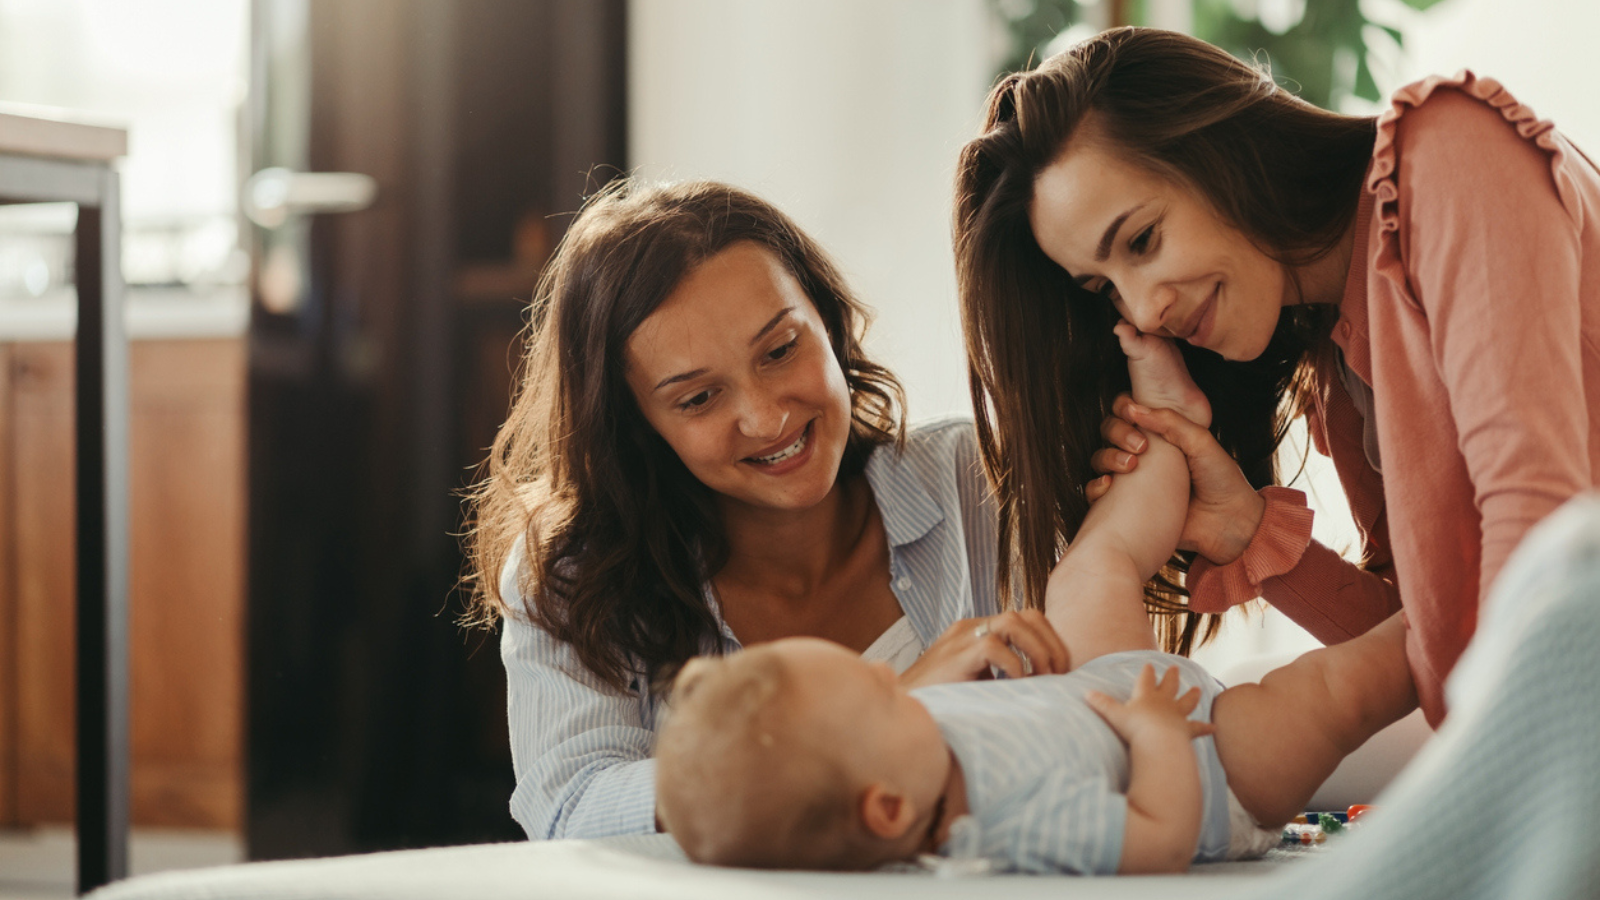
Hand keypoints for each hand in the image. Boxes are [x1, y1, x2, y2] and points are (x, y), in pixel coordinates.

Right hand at [898, 610, 1069, 687]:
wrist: (904, 708)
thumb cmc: (942, 702)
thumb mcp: (979, 684)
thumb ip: (1004, 677)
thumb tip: (1044, 687)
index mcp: (978, 632)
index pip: (1026, 619)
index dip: (1050, 640)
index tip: (1060, 670)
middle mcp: (971, 627)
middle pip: (1026, 614)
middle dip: (1051, 643)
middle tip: (1059, 674)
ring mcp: (962, 638)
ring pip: (1013, 621)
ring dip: (1037, 650)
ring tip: (1042, 677)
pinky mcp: (956, 654)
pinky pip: (993, 645)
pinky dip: (1013, 665)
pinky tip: (1016, 685)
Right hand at [1085, 664, 1213, 745]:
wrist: (1157, 742)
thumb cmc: (1135, 728)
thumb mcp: (1114, 715)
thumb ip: (1102, 704)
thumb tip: (1086, 693)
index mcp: (1146, 696)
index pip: (1146, 679)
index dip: (1147, 672)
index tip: (1150, 664)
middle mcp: (1164, 702)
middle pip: (1169, 685)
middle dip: (1171, 676)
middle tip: (1175, 668)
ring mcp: (1177, 715)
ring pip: (1186, 702)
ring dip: (1191, 695)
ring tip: (1197, 688)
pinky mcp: (1187, 730)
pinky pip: (1198, 728)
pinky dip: (1206, 727)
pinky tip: (1214, 727)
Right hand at [1087, 393, 1265, 565]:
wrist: (1229, 524)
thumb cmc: (1221, 480)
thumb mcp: (1201, 442)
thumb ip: (1171, 421)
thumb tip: (1133, 408)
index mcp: (1161, 435)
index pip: (1129, 412)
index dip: (1122, 407)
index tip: (1129, 412)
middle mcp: (1144, 454)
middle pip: (1110, 432)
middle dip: (1117, 432)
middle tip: (1139, 446)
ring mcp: (1133, 480)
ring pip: (1101, 459)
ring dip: (1107, 457)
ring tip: (1130, 467)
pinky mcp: (1127, 506)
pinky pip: (1097, 494)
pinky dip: (1096, 488)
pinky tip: (1109, 487)